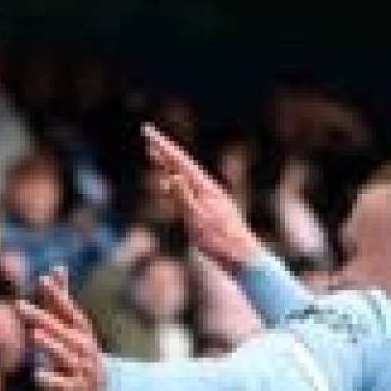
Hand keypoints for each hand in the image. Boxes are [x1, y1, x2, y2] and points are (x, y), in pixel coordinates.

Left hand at [22, 270, 104, 390]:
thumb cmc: (80, 353)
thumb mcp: (72, 327)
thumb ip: (61, 300)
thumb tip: (57, 268)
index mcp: (80, 331)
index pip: (69, 310)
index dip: (57, 295)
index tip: (43, 279)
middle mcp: (83, 348)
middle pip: (62, 331)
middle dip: (42, 318)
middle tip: (19, 305)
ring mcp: (81, 370)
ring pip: (66, 357)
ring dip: (51, 345)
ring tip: (33, 334)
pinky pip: (65, 386)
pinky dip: (53, 381)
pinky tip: (38, 375)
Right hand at [143, 124, 258, 270]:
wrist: (243, 258)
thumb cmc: (220, 242)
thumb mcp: (198, 220)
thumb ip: (184, 198)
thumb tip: (171, 175)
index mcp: (205, 188)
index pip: (179, 162)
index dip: (162, 146)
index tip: (147, 131)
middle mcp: (208, 189)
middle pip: (182, 165)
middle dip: (163, 151)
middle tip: (148, 136)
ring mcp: (210, 198)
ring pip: (184, 176)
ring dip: (167, 164)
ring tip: (154, 154)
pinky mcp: (210, 208)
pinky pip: (187, 189)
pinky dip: (174, 182)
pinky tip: (168, 183)